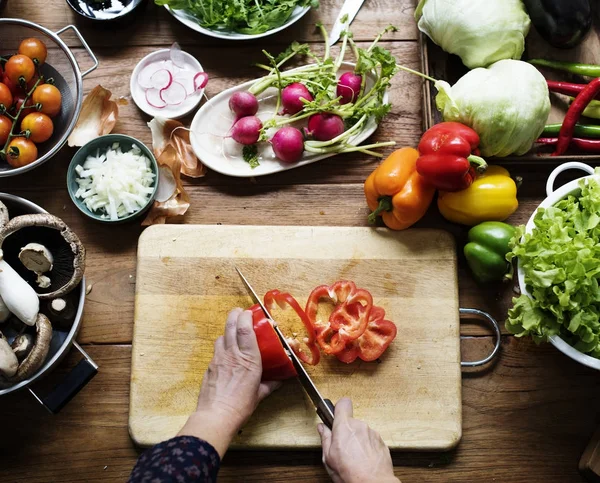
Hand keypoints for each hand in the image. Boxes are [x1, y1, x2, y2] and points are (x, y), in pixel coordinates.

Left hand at [179, 308, 280, 456]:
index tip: (250, 313)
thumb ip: (270, 384)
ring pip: (221, 336)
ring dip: (227, 330)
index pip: (245, 329)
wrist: (216, 416)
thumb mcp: (259, 394)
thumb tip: (279, 380)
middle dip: (234, 315)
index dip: (247, 317)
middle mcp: (233, 355)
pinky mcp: (210, 366)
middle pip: (231, 326)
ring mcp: (219, 359)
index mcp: (249, 359)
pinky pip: (216, 350)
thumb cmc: (241, 406)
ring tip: (232, 331)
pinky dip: (221, 346)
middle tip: (239, 312)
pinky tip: (225, 352)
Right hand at [317, 398, 399, 482]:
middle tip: (342, 446)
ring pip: (361, 431)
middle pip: (351, 421)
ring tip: (354, 456)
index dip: (339, 408)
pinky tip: (363, 459)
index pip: (343, 403)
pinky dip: (367, 447)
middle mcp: (360, 426)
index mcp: (344, 427)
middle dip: (346, 431)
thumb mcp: (329, 458)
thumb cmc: (351, 473)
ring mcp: (372, 433)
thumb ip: (325, 439)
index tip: (335, 416)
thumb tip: (322, 428)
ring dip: (357, 440)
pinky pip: (371, 440)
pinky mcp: (381, 442)